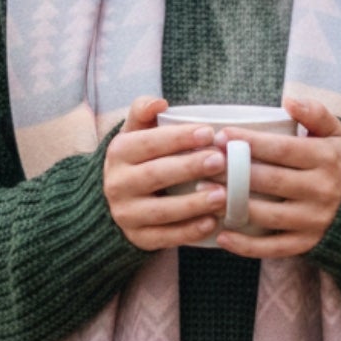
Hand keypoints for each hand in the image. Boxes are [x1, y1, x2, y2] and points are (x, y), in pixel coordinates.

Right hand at [103, 96, 227, 250]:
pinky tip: (212, 223)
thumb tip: (159, 102)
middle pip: (155, 175)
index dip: (178, 138)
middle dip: (189, 167)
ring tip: (223, 195)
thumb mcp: (135, 132)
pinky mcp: (138, 238)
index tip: (209, 133)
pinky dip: (189, 232)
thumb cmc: (139, 159)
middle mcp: (117, 184)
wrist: (117, 199)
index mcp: (119, 153)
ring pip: (161, 210)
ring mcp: (126, 214)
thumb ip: (144, 112)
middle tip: (221, 160)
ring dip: (194, 203)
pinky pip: (164, 238)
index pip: (148, 143)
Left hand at [215, 97, 340, 258]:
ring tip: (204, 194)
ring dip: (232, 206)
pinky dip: (246, 246)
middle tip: (203, 164)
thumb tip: (289, 100)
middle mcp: (322, 190)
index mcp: (327, 158)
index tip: (220, 136)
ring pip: (267, 214)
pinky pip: (274, 248)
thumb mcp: (338, 134)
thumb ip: (316, 113)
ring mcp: (315, 220)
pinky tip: (222, 236)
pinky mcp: (308, 243)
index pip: (282, 148)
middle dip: (232, 172)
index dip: (249, 142)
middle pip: (269, 180)